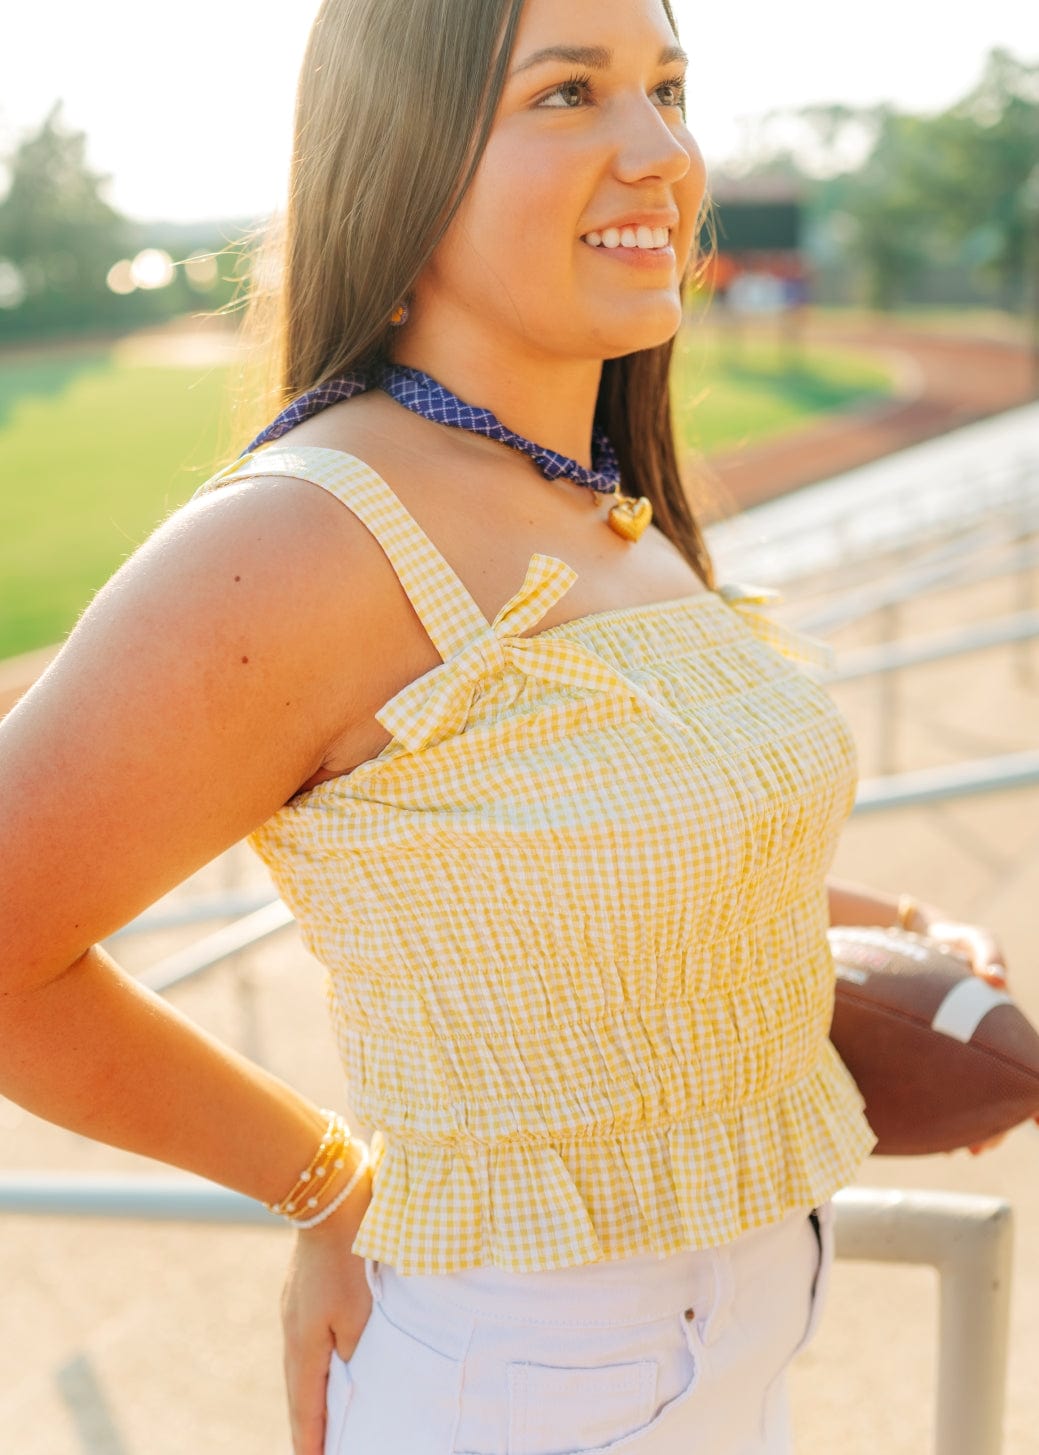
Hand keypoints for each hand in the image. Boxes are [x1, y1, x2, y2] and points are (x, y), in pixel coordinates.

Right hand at [281, 1200, 372, 1454]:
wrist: (327, 1199)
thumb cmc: (349, 1255)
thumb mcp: (359, 1310)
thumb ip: (356, 1350)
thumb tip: (351, 1373)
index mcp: (304, 1344)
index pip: (306, 1409)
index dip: (310, 1442)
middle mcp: (292, 1333)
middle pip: (299, 1393)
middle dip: (306, 1426)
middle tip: (312, 1453)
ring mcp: (293, 1312)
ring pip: (301, 1367)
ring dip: (309, 1395)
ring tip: (317, 1421)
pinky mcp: (300, 1295)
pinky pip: (304, 1344)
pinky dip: (312, 1367)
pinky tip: (320, 1367)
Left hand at [921, 912, 1022, 1155]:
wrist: (917, 937)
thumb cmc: (952, 940)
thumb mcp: (973, 941)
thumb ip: (987, 951)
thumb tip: (996, 977)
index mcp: (1001, 1027)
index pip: (1024, 1068)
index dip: (1034, 1098)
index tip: (1038, 1123)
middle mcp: (984, 1044)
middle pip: (996, 1094)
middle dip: (994, 1126)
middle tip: (979, 1150)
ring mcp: (960, 1049)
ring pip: (970, 1098)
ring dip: (969, 1127)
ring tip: (959, 1151)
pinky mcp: (934, 1049)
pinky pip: (939, 1085)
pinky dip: (939, 1105)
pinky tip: (929, 1125)